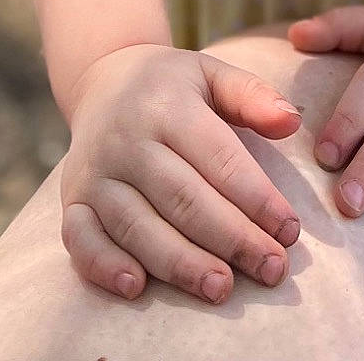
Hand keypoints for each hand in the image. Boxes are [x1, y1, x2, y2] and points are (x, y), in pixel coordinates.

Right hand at [60, 43, 302, 303]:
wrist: (103, 80)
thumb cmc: (172, 87)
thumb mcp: (211, 75)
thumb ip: (252, 96)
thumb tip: (291, 123)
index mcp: (167, 104)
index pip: (219, 158)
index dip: (257, 198)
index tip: (290, 232)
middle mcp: (127, 138)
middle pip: (183, 199)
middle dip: (232, 238)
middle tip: (271, 269)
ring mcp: (96, 172)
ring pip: (138, 225)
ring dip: (181, 263)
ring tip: (221, 288)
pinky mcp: (71, 200)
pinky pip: (81, 238)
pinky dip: (104, 265)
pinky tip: (136, 288)